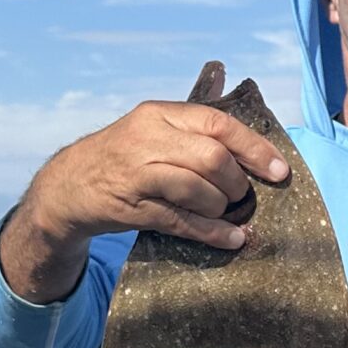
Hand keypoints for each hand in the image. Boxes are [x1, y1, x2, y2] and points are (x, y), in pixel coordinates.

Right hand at [0, 60, 290, 301]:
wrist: (68, 185)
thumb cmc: (123, 156)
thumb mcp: (152, 129)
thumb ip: (193, 125)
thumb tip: (239, 108)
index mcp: (160, 114)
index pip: (217, 124)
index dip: (254, 149)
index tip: (279, 170)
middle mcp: (147, 140)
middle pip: (212, 158)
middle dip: (235, 183)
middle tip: (240, 196)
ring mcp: (137, 175)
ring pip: (198, 190)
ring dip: (221, 207)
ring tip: (225, 212)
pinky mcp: (132, 208)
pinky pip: (182, 222)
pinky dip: (212, 233)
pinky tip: (231, 239)